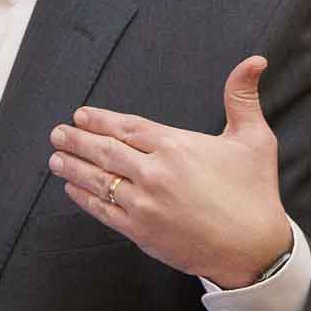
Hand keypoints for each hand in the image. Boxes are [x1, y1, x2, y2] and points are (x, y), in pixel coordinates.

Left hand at [49, 56, 292, 288]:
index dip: (100, 120)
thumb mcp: (255, 139)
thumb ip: (242, 97)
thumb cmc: (255, 193)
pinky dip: (84, 198)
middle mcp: (154, 172)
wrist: (255, 250)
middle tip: (58, 133)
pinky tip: (71, 189)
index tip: (81, 115)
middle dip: (78, 140)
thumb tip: (254, 60)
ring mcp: (144, 203)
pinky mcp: (141, 232)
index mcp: (176, 145)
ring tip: (55, 157)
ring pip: (99, 180)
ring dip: (74, 167)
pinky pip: (104, 211)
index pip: (127, 127)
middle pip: (106, 151)